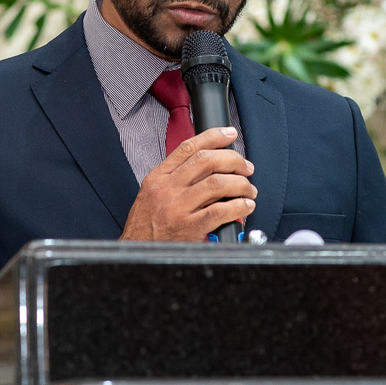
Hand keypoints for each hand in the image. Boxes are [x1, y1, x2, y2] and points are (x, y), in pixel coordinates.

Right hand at [121, 127, 255, 241]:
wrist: (137, 250)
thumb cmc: (146, 224)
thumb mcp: (152, 192)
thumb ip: (176, 176)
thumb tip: (210, 164)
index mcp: (159, 177)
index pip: (189, 147)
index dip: (214, 137)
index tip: (229, 134)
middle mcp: (168, 189)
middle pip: (206, 161)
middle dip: (233, 160)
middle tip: (246, 168)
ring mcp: (178, 208)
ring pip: (217, 184)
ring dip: (240, 184)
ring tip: (248, 190)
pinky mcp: (189, 228)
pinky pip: (220, 211)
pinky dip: (238, 206)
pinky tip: (245, 206)